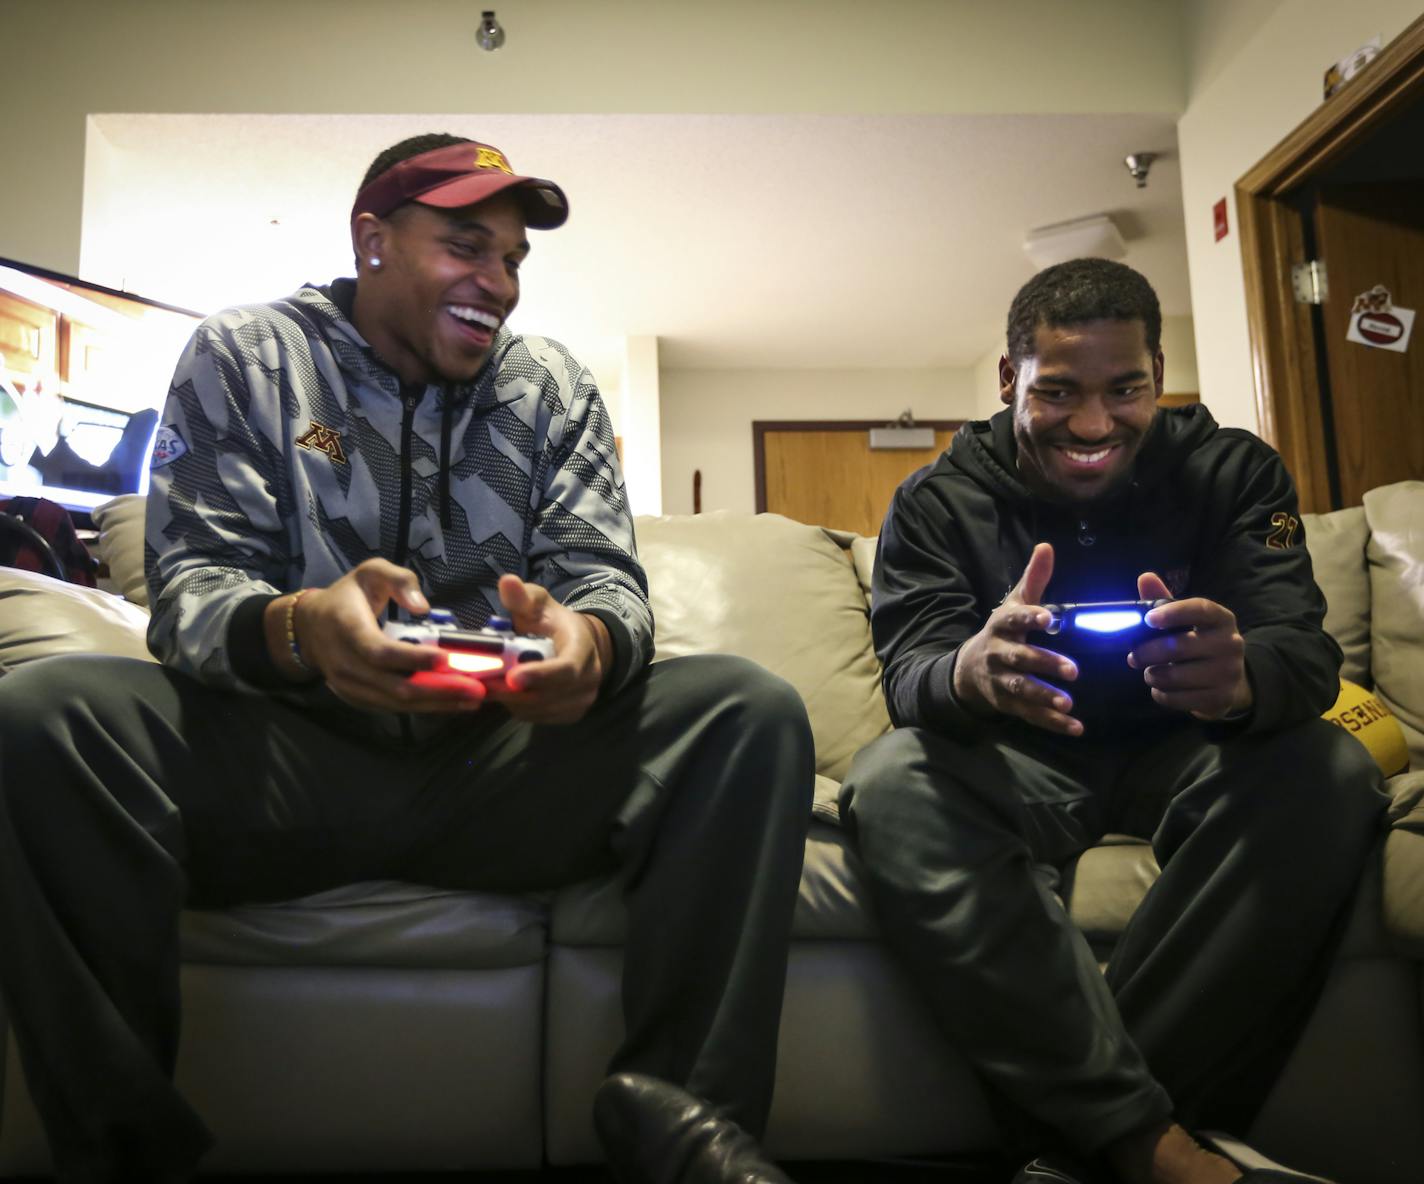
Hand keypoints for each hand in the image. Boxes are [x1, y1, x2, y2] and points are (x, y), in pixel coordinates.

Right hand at [275, 559, 487, 713]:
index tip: (447, 659)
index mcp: (347, 629)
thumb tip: (423, 606)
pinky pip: (392, 708)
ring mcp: (349, 686)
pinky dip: (422, 707)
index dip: (413, 659)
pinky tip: (450, 703)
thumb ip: (398, 579)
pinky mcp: (357, 699)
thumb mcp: (370, 572)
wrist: (308, 627)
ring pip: (395, 703)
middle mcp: (345, 664)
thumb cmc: (347, 596)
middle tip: (475, 689)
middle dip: (437, 690)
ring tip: (471, 699)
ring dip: (436, 704)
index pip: (381, 652)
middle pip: (394, 687)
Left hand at [483, 573, 609, 724]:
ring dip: (512, 701)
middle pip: (548, 695)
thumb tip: (507, 581)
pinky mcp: (570, 714)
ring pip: (540, 709)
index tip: (512, 678)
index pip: (566, 669)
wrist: (579, 645)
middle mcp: (589, 678)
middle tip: (481, 683)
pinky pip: (538, 718)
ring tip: (490, 685)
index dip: (540, 675)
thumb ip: (522, 597)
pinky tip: (506, 693)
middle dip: (513, 692)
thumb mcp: (539, 605)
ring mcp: (582, 700)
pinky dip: (518, 708)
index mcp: (583, 648)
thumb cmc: (553, 623)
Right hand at [952, 543, 1081, 735]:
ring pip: (1022, 689)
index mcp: (1001, 625)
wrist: (968, 670)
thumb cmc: (1003, 632)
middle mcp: (997, 653)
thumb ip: (1033, 580)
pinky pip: (1029, 715)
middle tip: (1074, 670)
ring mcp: (1000, 681)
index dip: (1030, 619)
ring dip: (1045, 697)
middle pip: (1020, 658)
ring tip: (1069, 703)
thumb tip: (1046, 547)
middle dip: (1045, 664)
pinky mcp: (1007, 704)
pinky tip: (1076, 727)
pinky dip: (1052, 723)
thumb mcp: (1013, 605)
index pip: (1014, 620)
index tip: (1049, 618)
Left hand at [1129, 572, 1251, 720]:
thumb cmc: (1200, 643)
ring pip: (1175, 676)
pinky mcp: (1221, 698)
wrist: (1230, 680)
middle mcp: (1231, 643)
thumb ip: (1164, 600)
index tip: (1148, 619)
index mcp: (1222, 619)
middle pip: (1179, 647)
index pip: (1200, 609)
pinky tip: (1160, 688)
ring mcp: (1229, 672)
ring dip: (1152, 675)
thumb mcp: (1187, 621)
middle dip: (1147, 652)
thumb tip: (1145, 577)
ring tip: (1149, 672)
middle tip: (1133, 656)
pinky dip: (1161, 694)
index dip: (1173, 613)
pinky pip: (1178, 698)